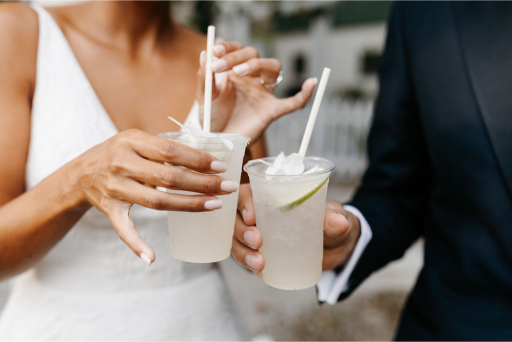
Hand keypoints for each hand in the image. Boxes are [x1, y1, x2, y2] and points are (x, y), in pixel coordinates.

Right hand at [74, 129, 238, 264]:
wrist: (82, 172)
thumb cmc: (121, 153)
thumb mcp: (138, 139)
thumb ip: (166, 146)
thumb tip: (207, 156)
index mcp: (131, 140)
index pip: (170, 150)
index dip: (197, 159)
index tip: (221, 167)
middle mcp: (121, 163)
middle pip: (168, 177)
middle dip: (202, 183)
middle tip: (227, 187)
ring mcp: (115, 188)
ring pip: (156, 201)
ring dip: (188, 205)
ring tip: (215, 204)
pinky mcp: (110, 209)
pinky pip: (124, 230)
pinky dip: (136, 245)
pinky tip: (151, 257)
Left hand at [196, 41, 317, 141]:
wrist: (218, 142)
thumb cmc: (212, 119)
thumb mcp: (204, 98)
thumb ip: (205, 77)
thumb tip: (205, 53)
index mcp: (235, 72)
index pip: (237, 50)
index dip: (228, 47)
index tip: (215, 51)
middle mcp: (251, 79)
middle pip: (254, 55)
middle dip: (237, 57)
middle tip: (219, 67)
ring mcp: (263, 94)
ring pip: (273, 68)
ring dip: (258, 64)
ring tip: (239, 73)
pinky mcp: (271, 111)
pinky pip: (293, 103)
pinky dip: (304, 94)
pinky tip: (311, 83)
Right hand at [232, 184, 360, 273]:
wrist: (333, 244)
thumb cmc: (327, 219)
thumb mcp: (331, 215)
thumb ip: (333, 217)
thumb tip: (340, 223)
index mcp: (268, 194)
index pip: (246, 194)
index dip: (244, 204)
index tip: (252, 217)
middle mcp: (256, 213)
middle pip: (236, 219)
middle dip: (242, 231)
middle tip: (258, 241)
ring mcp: (255, 234)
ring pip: (237, 241)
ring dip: (243, 252)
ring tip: (259, 263)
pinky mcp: (259, 253)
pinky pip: (246, 258)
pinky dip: (249, 265)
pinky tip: (259, 271)